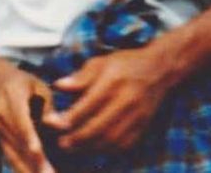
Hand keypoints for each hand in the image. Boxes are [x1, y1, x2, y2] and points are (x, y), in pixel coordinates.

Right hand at [0, 58, 56, 172]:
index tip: (37, 151)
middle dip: (34, 163)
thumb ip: (48, 106)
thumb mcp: (37, 85)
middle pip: (17, 143)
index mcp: (11, 98)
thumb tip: (57, 125)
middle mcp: (0, 117)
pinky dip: (22, 170)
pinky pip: (11, 159)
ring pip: (13, 155)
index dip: (28, 137)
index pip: (20, 120)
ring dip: (28, 171)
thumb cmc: (20, 83)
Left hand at [47, 45, 173, 153]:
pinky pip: (124, 144)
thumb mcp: (100, 62)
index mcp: (113, 82)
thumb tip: (59, 85)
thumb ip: (80, 76)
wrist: (159, 70)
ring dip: (90, 147)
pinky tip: (94, 149)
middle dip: (77, 138)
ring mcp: (136, 116)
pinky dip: (107, 150)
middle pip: (99, 126)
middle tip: (61, 142)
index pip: (87, 105)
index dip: (68, 117)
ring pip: (111, 139)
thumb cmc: (125, 64)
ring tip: (72, 148)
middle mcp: (126, 101)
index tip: (52, 122)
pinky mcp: (142, 126)